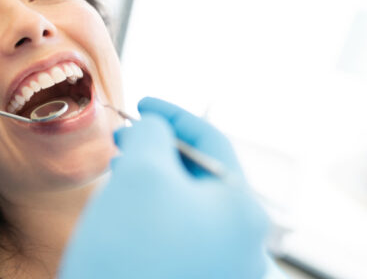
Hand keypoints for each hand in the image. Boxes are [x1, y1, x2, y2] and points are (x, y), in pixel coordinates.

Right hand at [60, 97, 269, 278]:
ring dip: (157, 181)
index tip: (143, 104)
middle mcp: (244, 242)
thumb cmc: (130, 253)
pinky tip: (128, 211)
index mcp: (242, 209)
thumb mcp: (140, 174)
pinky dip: (157, 213)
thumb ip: (152, 135)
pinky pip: (182, 236)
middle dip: (161, 150)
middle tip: (125, 139)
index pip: (212, 142)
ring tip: (122, 172)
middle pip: (204, 175)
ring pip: (191, 207)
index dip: (173, 115)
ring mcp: (223, 269)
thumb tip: (155, 128)